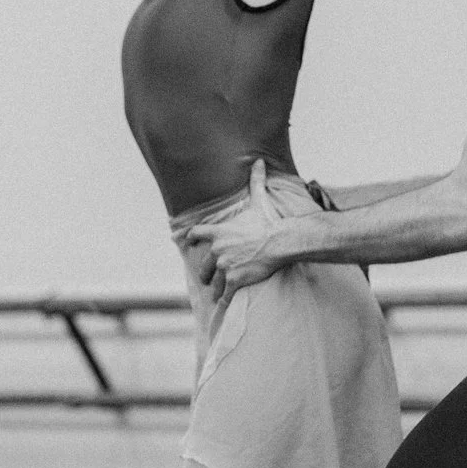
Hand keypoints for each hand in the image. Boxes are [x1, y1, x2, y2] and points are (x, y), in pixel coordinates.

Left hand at [183, 160, 286, 292]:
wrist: (279, 242)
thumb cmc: (268, 222)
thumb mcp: (258, 201)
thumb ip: (256, 181)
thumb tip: (259, 161)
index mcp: (219, 232)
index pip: (196, 233)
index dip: (191, 238)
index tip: (187, 241)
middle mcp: (217, 250)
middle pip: (204, 266)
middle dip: (206, 273)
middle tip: (207, 279)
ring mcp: (225, 267)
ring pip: (214, 283)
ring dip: (216, 289)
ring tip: (218, 294)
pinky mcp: (235, 280)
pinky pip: (226, 295)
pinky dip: (225, 301)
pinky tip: (224, 306)